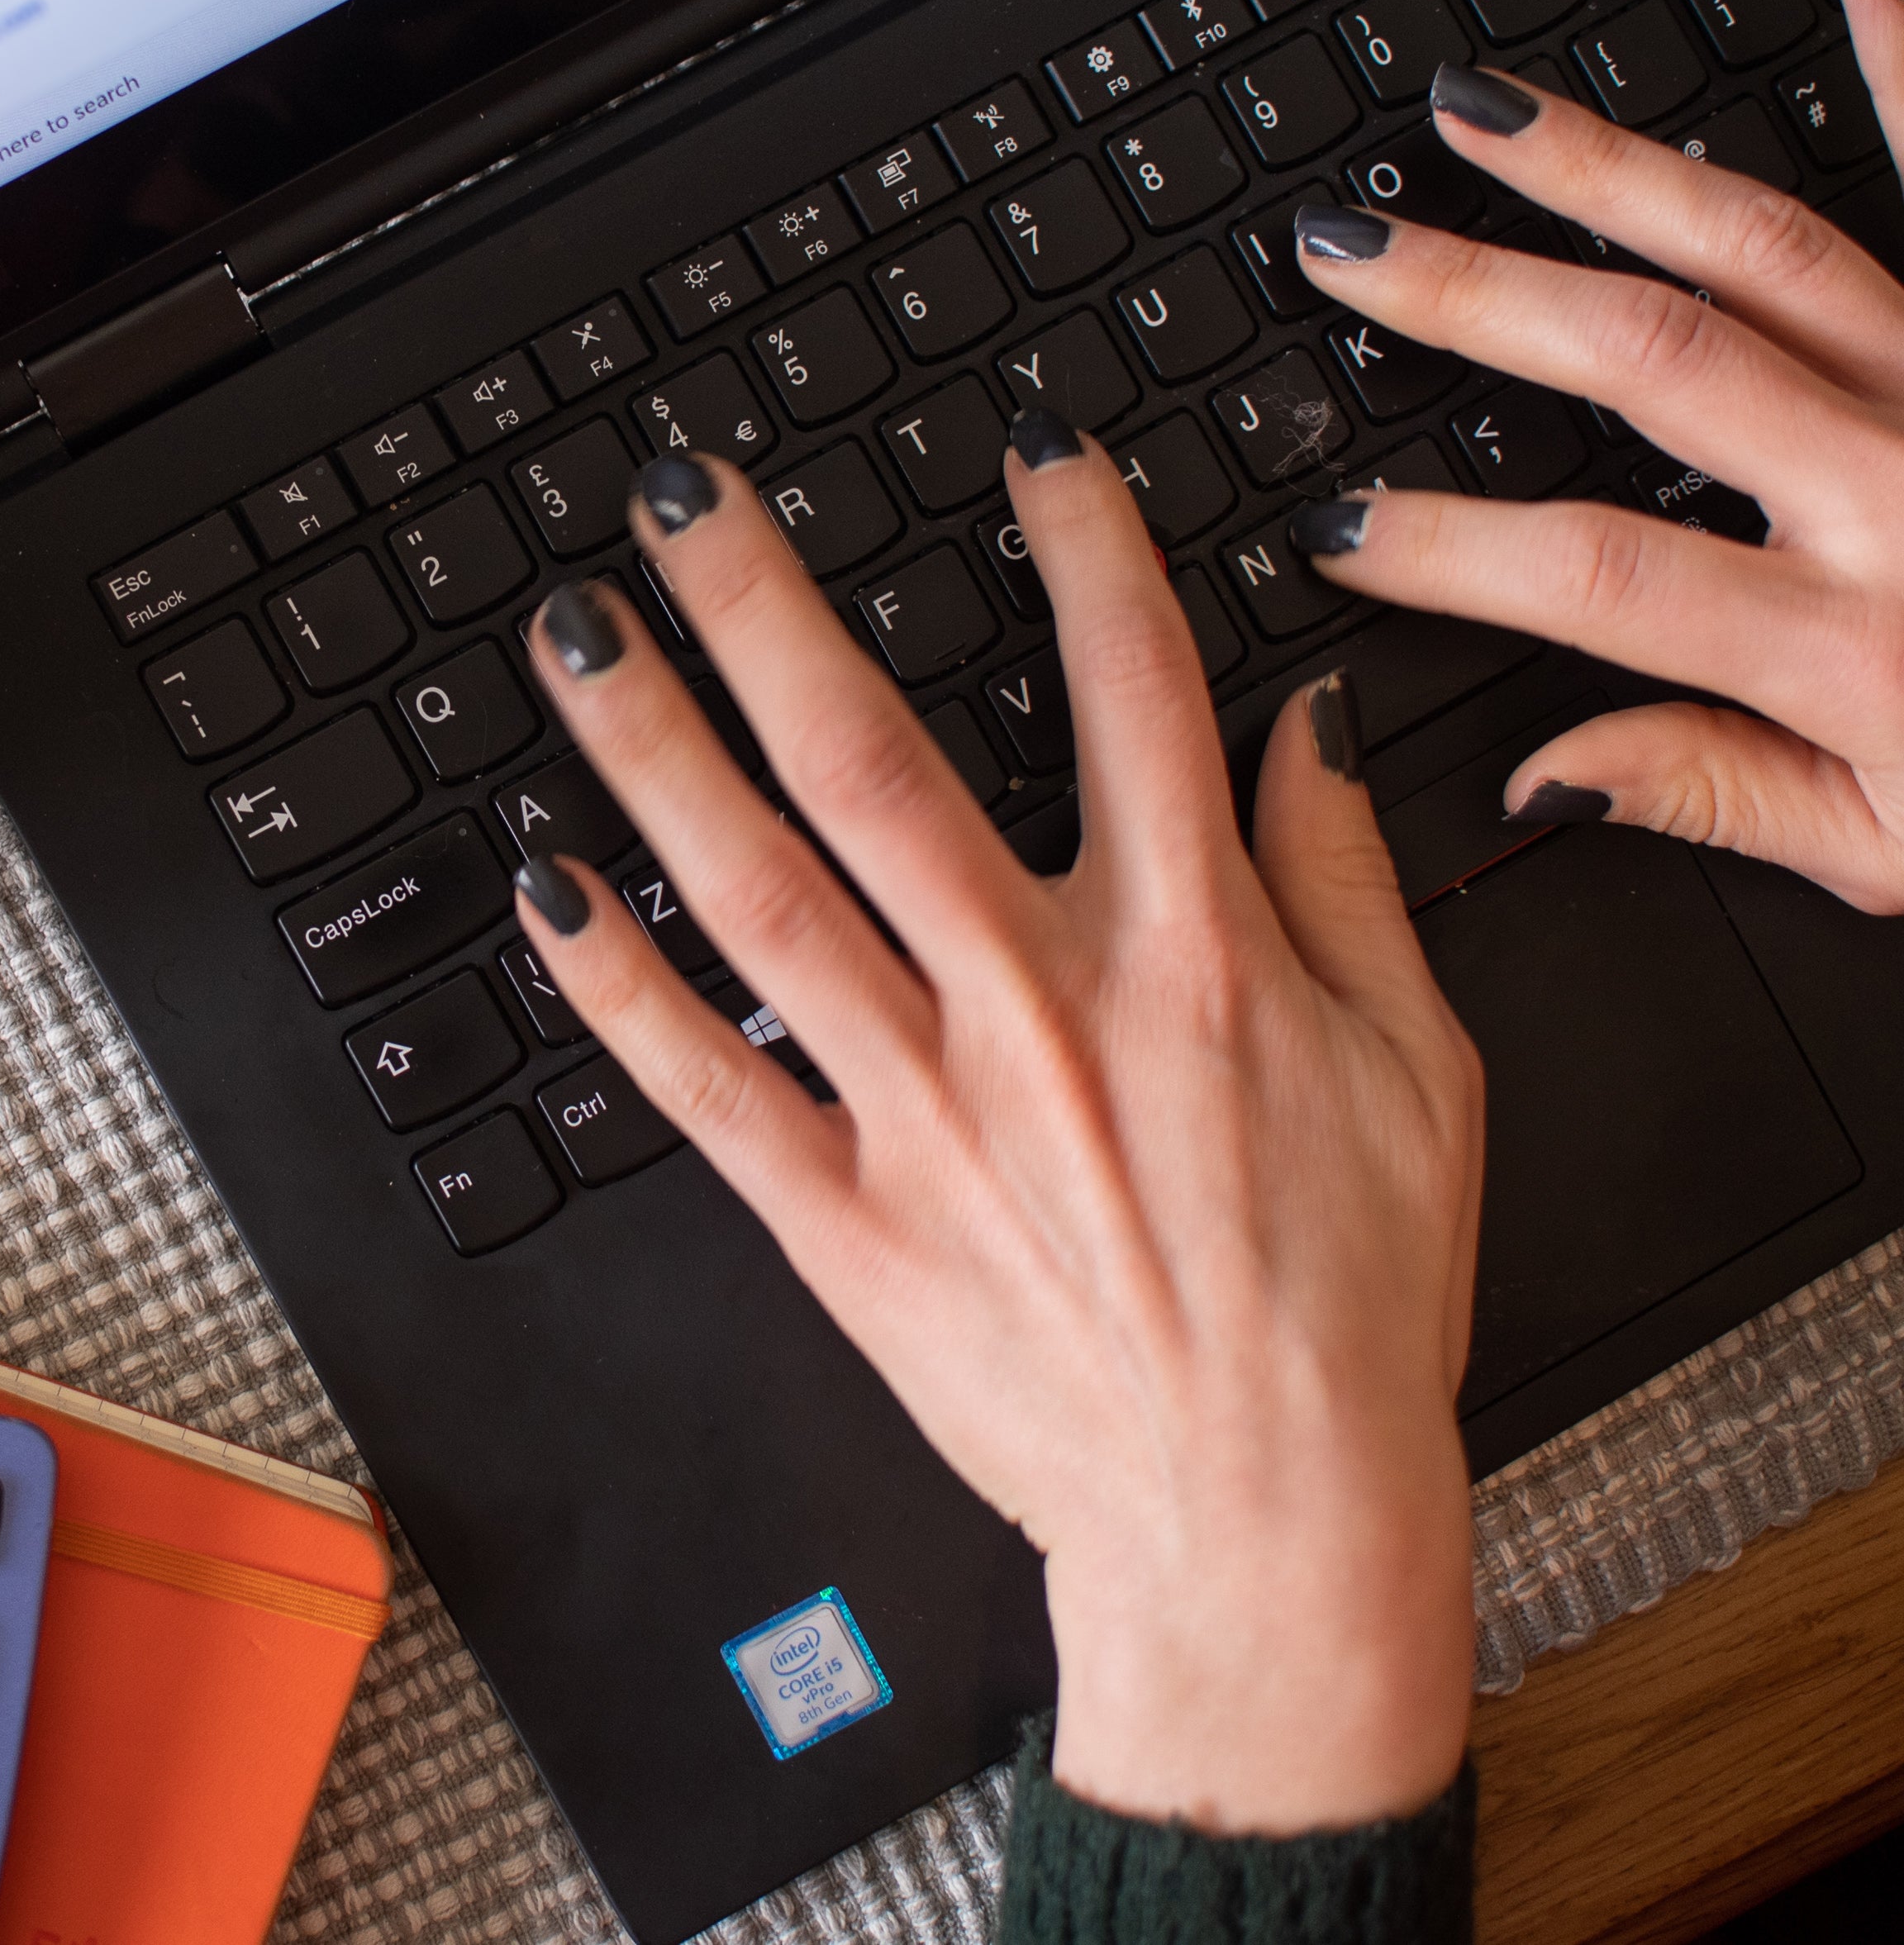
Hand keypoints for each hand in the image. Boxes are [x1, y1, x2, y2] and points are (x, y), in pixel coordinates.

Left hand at [514, 435, 1482, 1833]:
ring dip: (653, 753)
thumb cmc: (1345, 1309)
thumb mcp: (1419, 1073)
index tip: (1018, 443)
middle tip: (680, 495)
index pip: (1128, 690)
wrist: (1262, 1521)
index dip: (1076, 543)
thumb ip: (1344, 877)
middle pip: (872, 758)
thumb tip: (1301, 718)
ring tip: (574, 636)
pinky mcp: (844, 1222)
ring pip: (759, 891)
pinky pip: (704, 1082)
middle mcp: (1037, 1009)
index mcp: (1192, 954)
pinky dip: (617, 986)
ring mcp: (923, 1113)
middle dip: (766, 607)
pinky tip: (545, 887)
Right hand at [1282, 0, 1903, 911]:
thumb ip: (1711, 798)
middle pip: (1650, 361)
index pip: (1596, 574)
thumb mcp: (1890, 852)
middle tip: (1353, 250)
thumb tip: (1543, 777)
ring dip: (1608, 169)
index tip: (1336, 528)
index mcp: (1851, 647)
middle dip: (1476, 297)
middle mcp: (1900, 495)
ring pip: (1764, 251)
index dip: (1445, 548)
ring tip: (1479, 115)